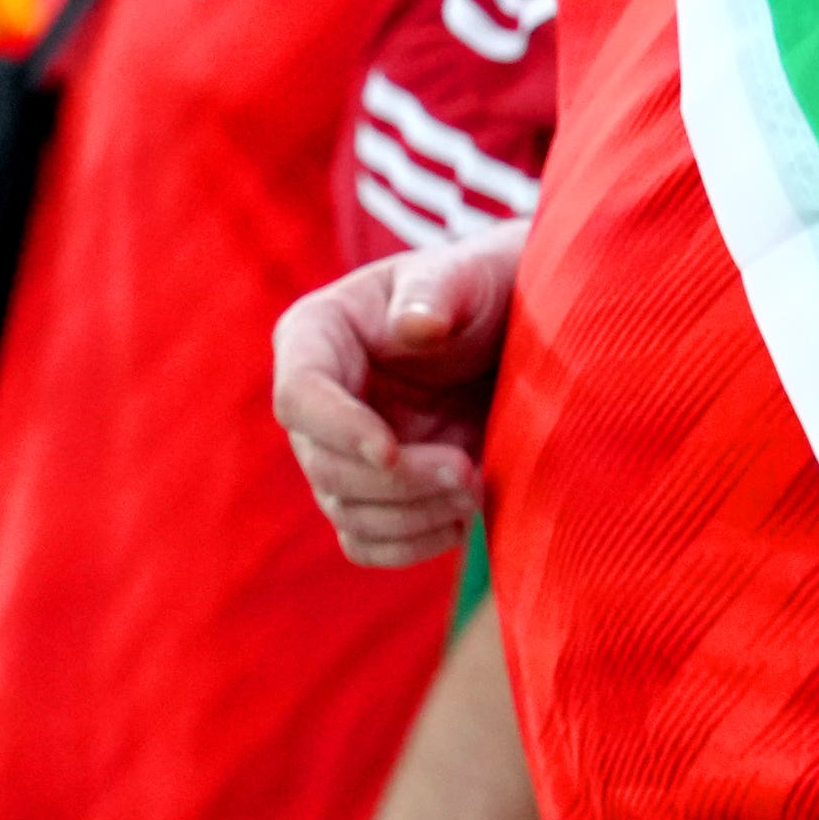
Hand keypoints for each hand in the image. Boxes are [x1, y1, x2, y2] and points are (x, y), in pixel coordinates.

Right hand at [275, 239, 522, 568]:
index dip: (338, 429)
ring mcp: (340, 452)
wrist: (519, 331)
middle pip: (324, 466)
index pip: (299, 395)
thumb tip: (413, 326)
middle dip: (398, 481)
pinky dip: (411, 544)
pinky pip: (367, 543)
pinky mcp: (371, 493)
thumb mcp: (466, 275)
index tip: (391, 450)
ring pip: (347, 513)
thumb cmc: (483, 289)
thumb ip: (436, 292)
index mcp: (317, 335)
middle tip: (468, 472)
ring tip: (476, 489)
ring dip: (412, 516)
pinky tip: (461, 522)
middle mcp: (317, 401)